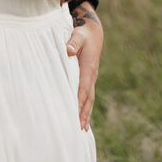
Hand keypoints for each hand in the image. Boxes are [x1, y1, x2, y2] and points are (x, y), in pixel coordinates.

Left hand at [66, 4, 102, 130]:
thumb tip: (67, 50)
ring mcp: (91, 78)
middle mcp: (91, 75)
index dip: (78, 100)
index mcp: (88, 67)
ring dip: (86, 113)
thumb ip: (73, 42)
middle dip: (83, 113)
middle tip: (79, 128)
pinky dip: (86, 107)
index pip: (82, 87)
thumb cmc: (83, 34)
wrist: (94, 33)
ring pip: (89, 99)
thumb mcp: (78, 35)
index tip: (74, 112)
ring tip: (83, 129)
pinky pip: (88, 96)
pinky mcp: (89, 78)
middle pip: (88, 98)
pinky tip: (83, 117)